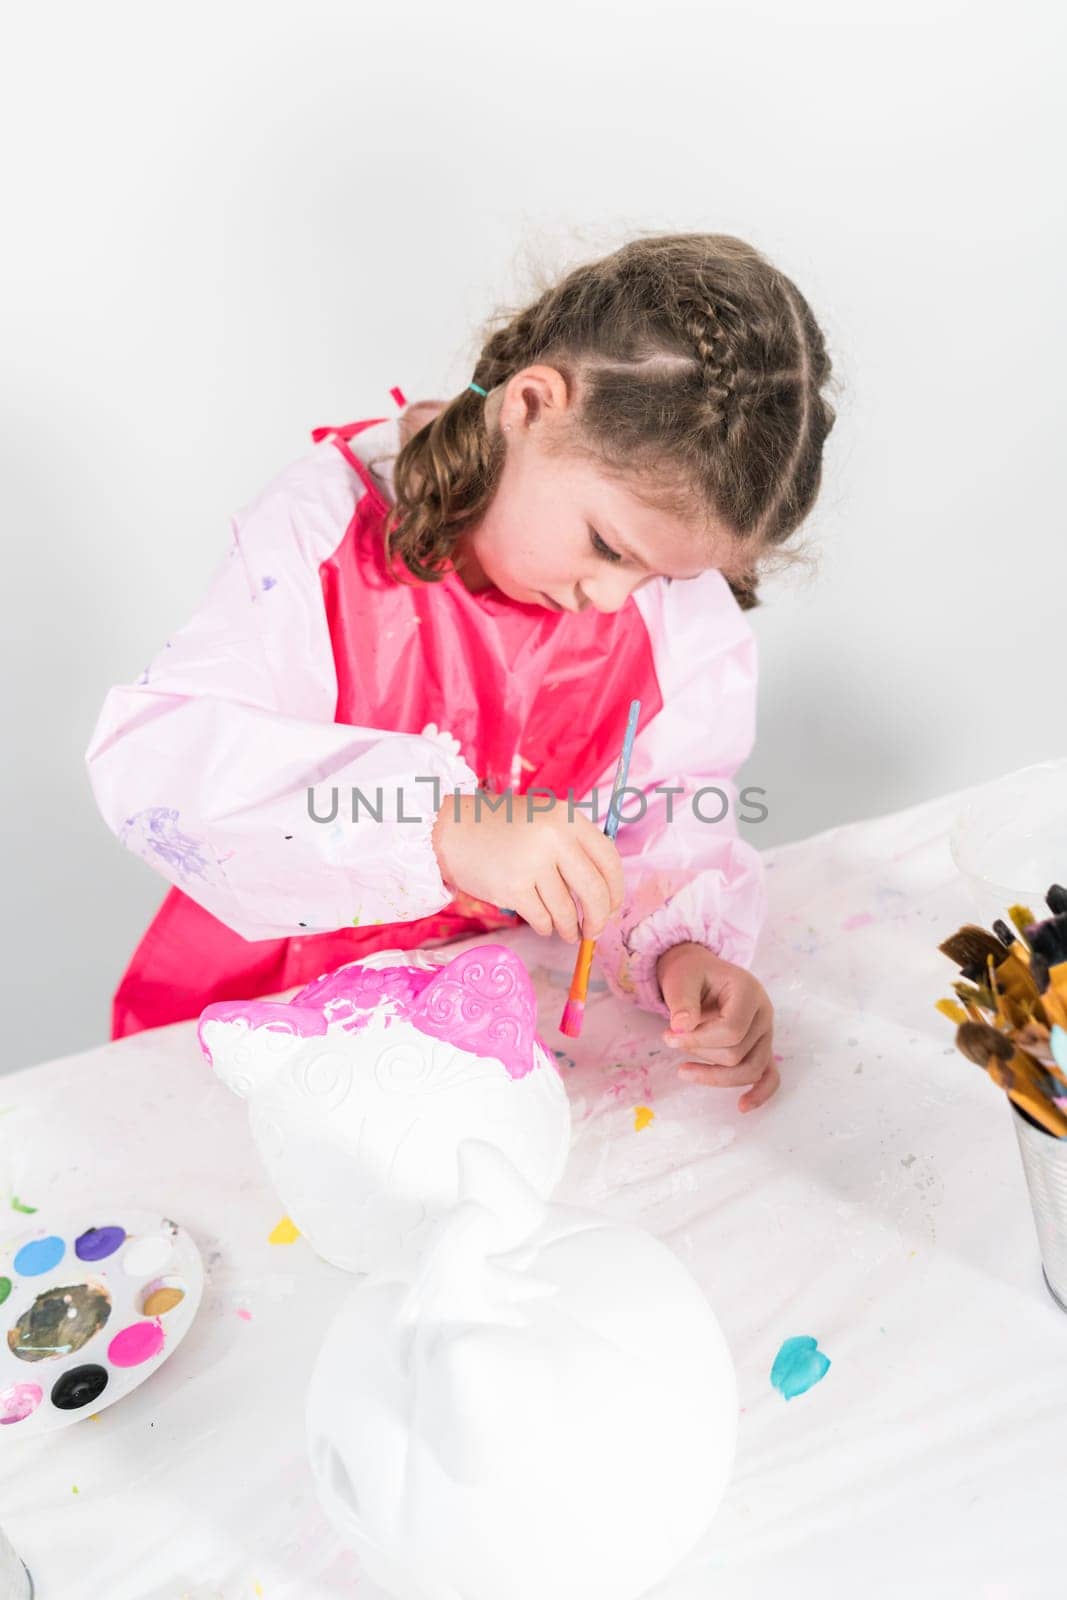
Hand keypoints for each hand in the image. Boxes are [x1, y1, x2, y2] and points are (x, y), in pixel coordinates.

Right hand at [432, 790, 623, 942]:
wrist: (452, 828)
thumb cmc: (502, 829)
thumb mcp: (544, 821)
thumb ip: (574, 847)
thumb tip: (605, 896)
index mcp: (567, 818)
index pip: (609, 859)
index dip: (616, 889)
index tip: (613, 906)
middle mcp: (554, 837)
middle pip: (594, 890)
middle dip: (599, 918)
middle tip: (595, 930)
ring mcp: (532, 862)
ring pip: (567, 910)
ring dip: (569, 927)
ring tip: (567, 931)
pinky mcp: (512, 886)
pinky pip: (542, 918)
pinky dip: (546, 927)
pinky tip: (544, 925)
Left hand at [656, 942, 777, 1111]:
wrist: (699, 972)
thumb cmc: (691, 974)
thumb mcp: (681, 979)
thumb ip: (681, 1001)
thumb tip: (681, 1026)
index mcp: (749, 992)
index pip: (732, 1031)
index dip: (699, 1040)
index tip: (669, 1036)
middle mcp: (764, 1014)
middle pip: (737, 1053)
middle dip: (700, 1052)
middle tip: (670, 1039)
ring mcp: (766, 1033)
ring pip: (750, 1069)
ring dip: (714, 1074)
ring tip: (683, 1070)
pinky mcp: (761, 1048)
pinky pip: (770, 1076)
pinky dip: (759, 1093)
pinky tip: (742, 1106)